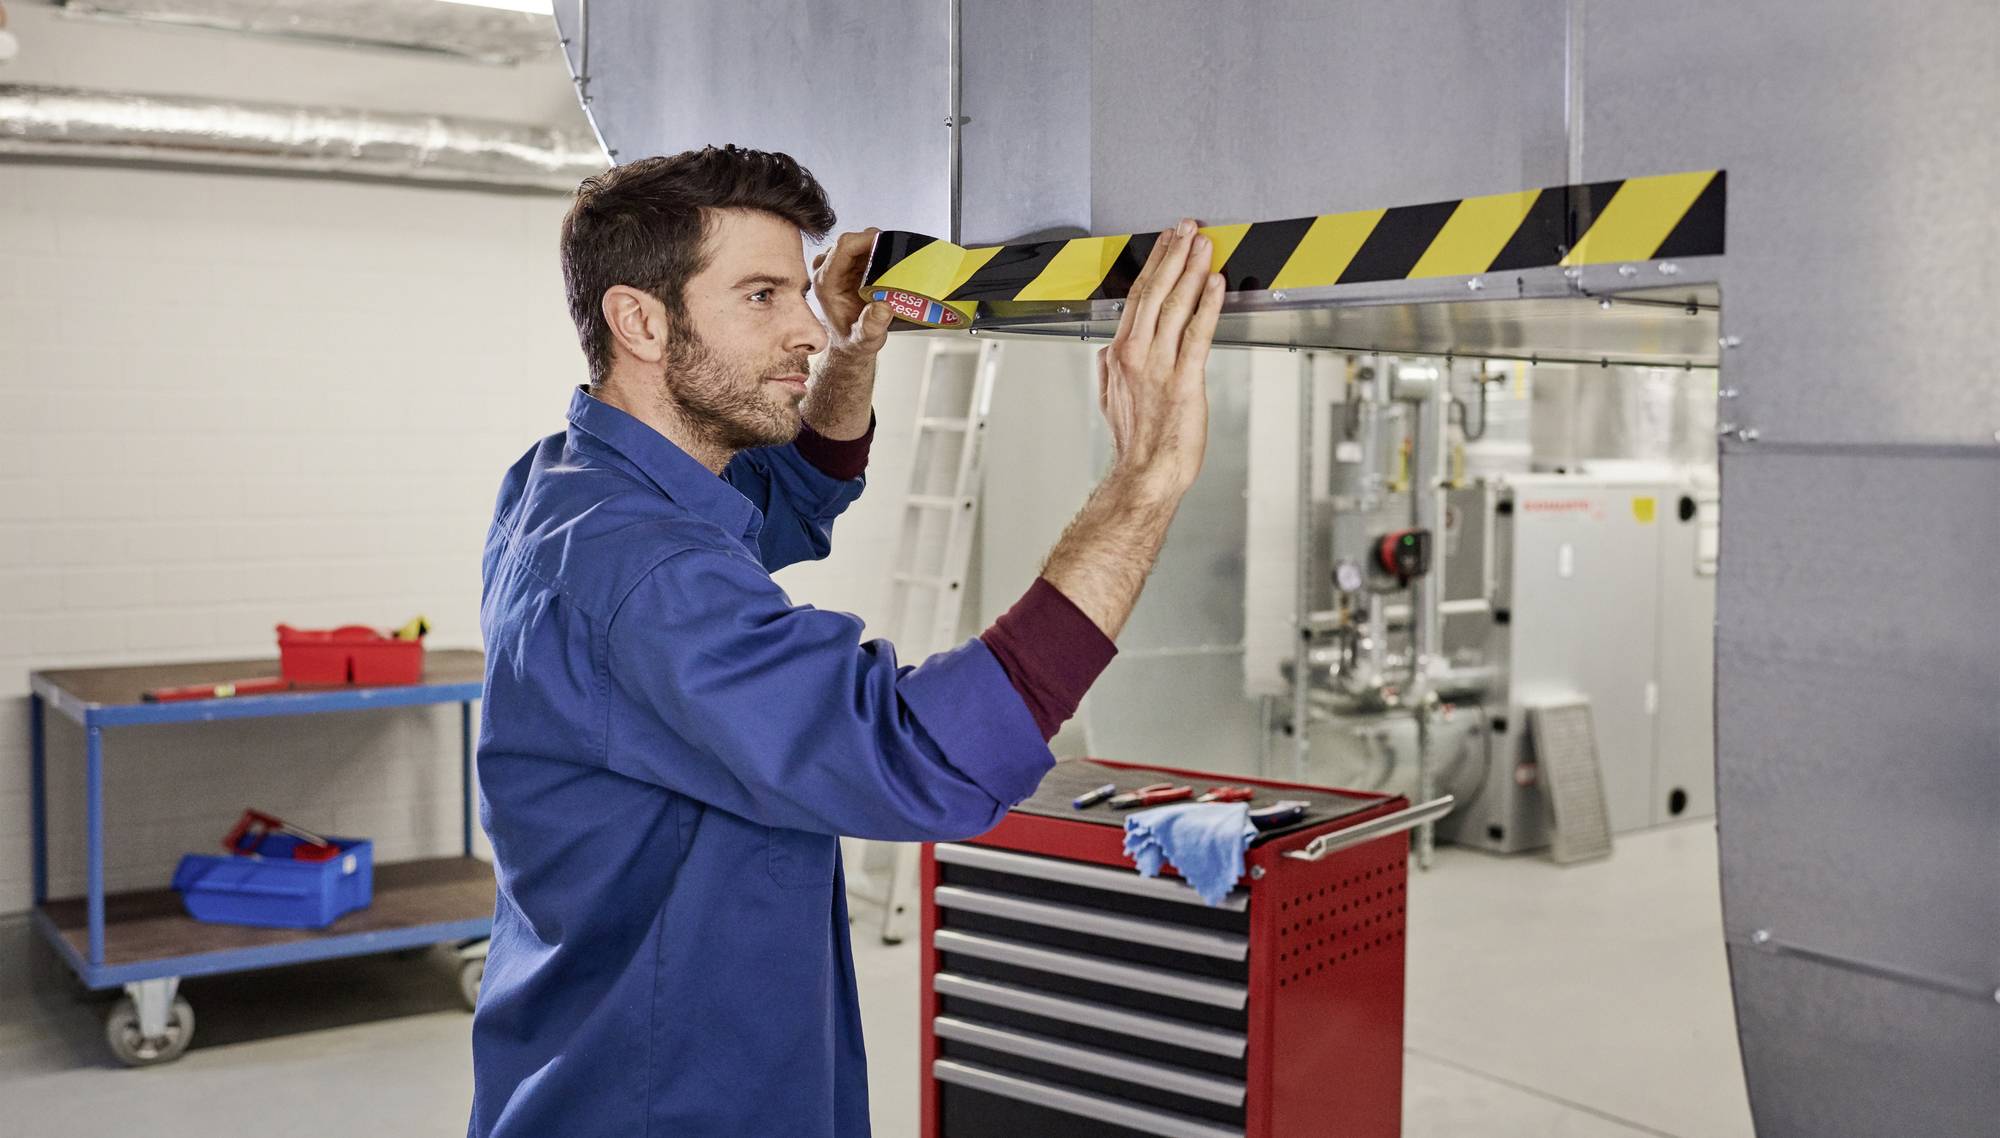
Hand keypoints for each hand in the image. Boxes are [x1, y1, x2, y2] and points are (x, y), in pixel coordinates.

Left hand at [812, 228, 893, 360]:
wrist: (849, 341)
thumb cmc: (854, 339)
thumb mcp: (864, 340)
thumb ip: (871, 326)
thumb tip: (882, 307)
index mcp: (826, 282)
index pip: (845, 246)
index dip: (869, 240)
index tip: (890, 246)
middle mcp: (827, 269)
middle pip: (854, 240)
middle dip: (879, 245)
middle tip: (898, 261)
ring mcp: (837, 264)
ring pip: (862, 242)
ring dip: (881, 250)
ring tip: (895, 269)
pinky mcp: (848, 263)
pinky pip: (866, 248)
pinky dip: (880, 254)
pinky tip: (889, 269)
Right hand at [1098, 218, 1225, 496]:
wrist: (1146, 472)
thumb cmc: (1135, 441)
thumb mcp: (1110, 399)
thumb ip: (1110, 370)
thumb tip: (1109, 352)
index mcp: (1119, 354)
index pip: (1137, 298)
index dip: (1155, 265)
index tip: (1166, 242)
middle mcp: (1137, 354)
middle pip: (1154, 292)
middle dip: (1172, 254)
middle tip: (1186, 227)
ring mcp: (1159, 365)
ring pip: (1175, 306)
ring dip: (1190, 270)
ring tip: (1203, 244)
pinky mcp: (1185, 380)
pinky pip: (1198, 333)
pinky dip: (1207, 305)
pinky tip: (1215, 283)